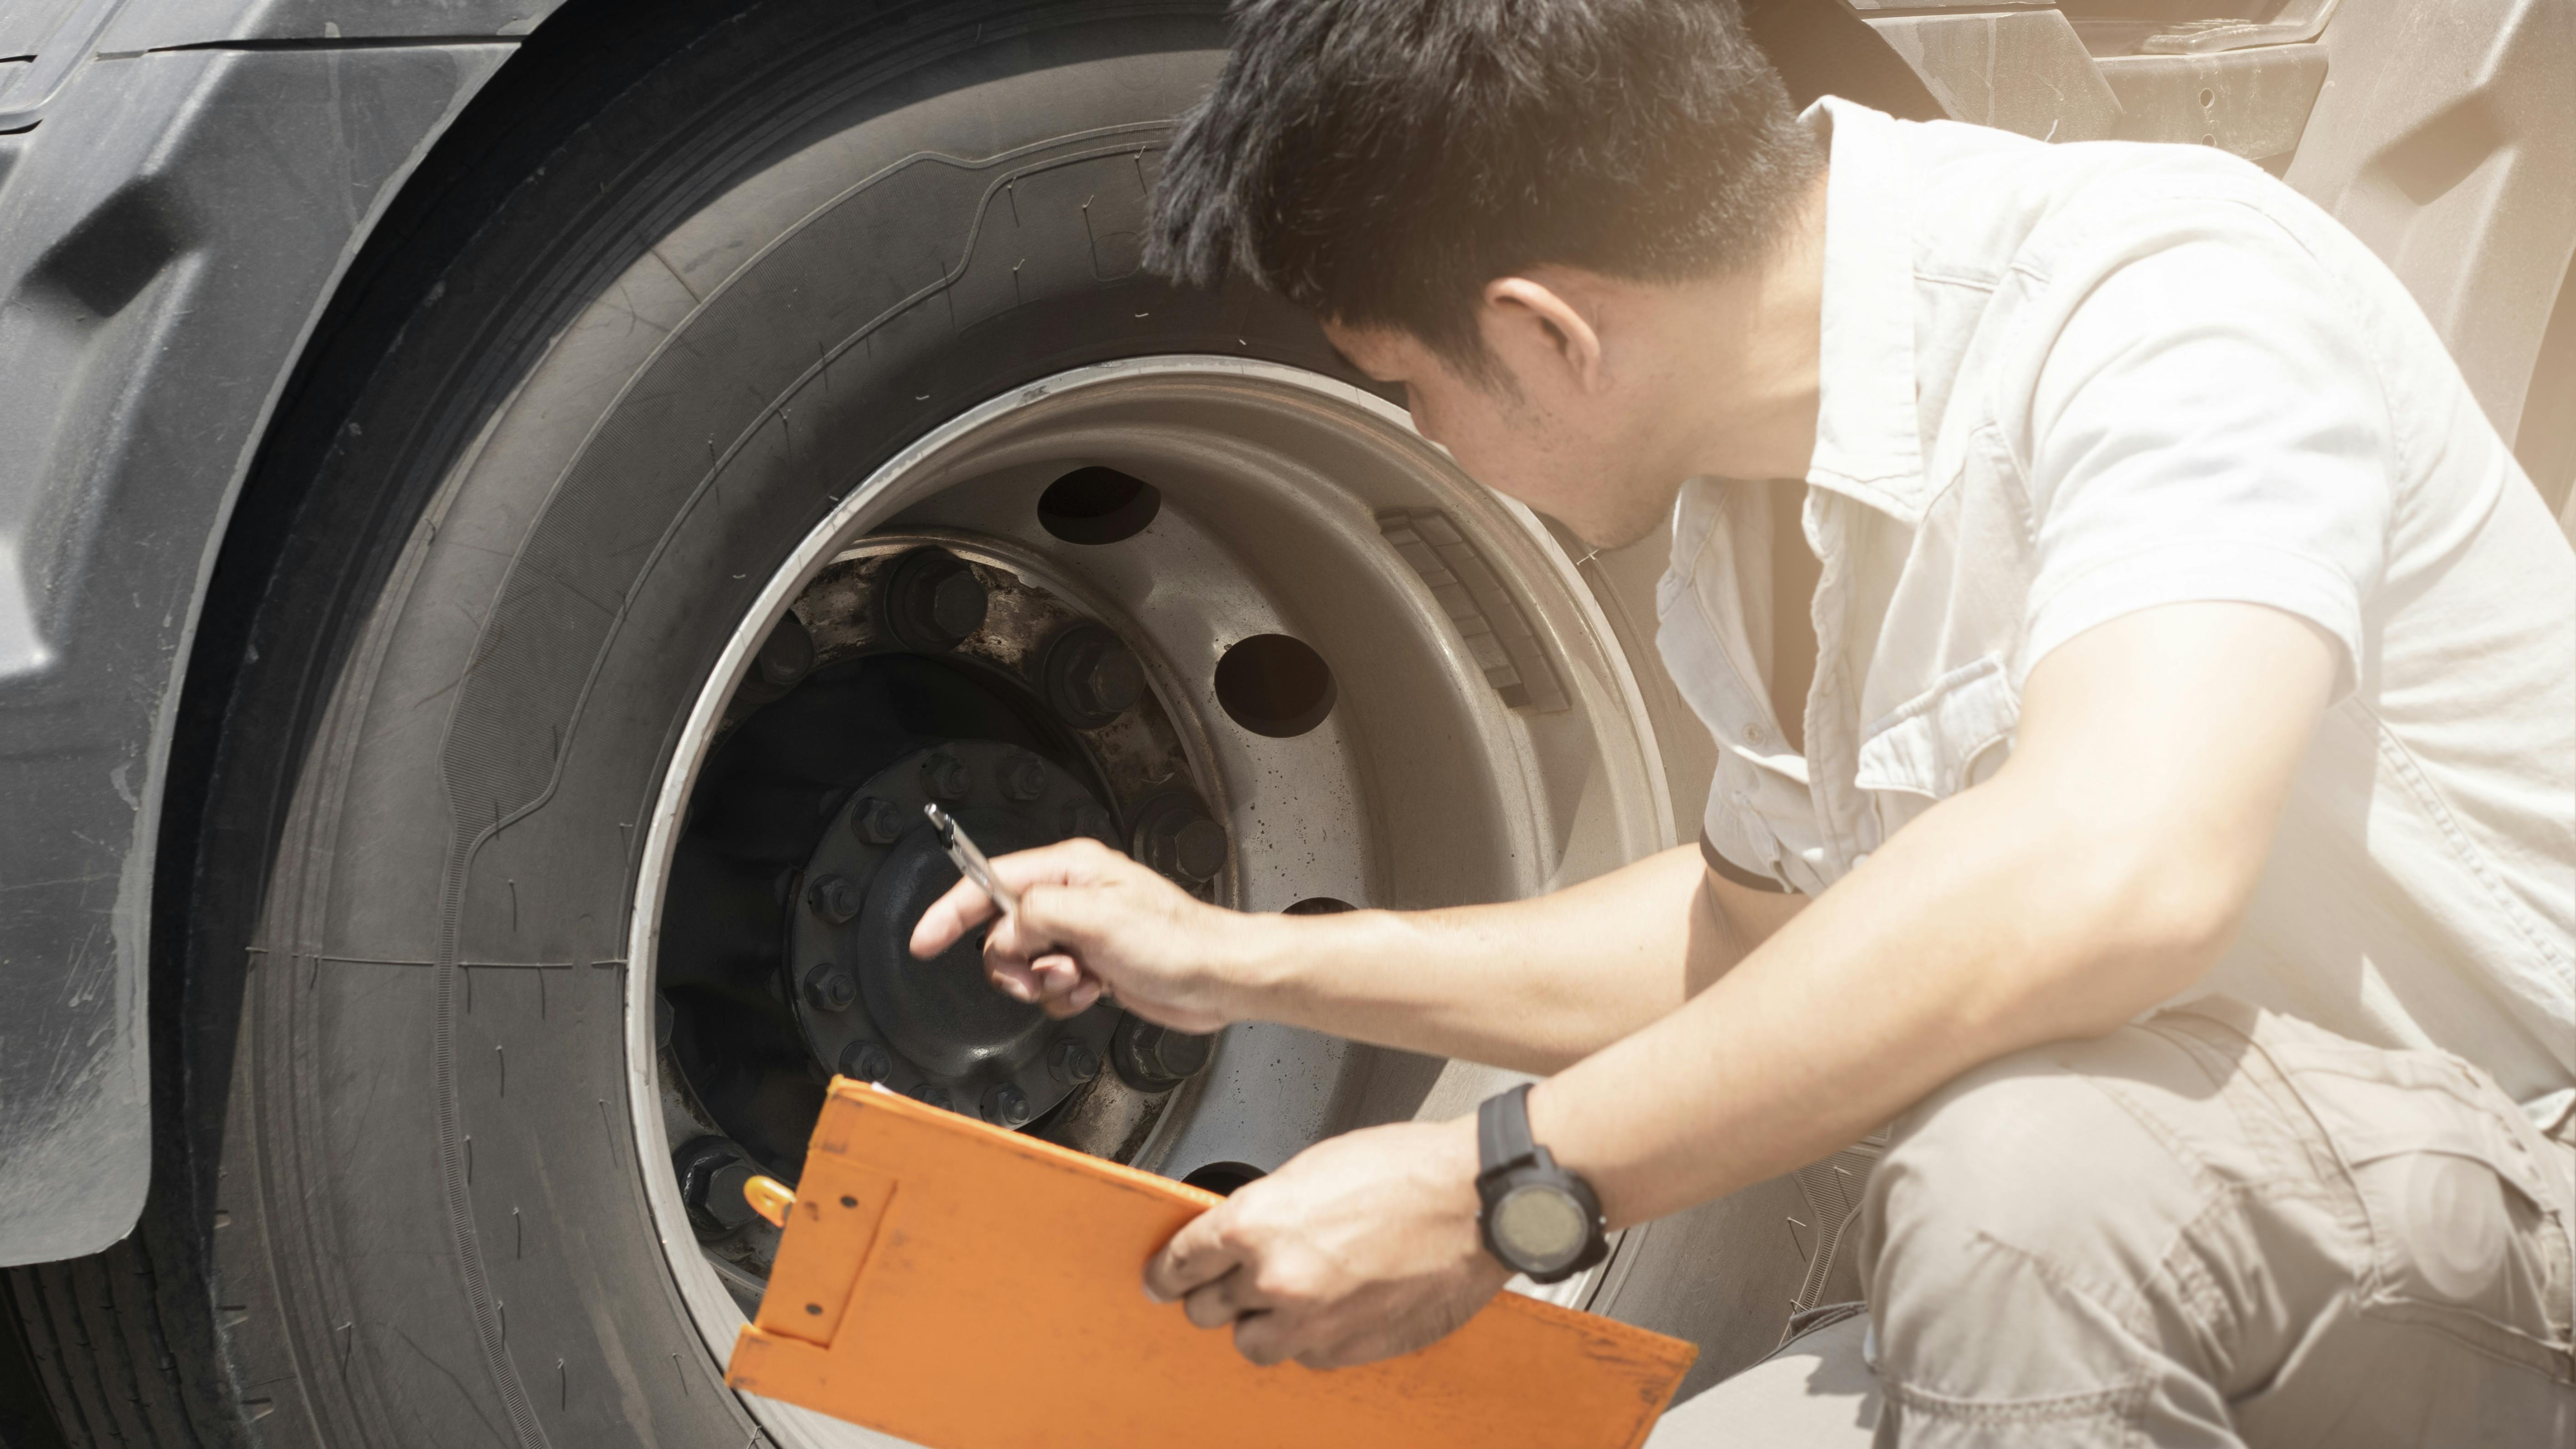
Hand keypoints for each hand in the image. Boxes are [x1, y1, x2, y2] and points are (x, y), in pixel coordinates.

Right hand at [908, 836, 1260, 1031]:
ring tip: (1082, 978)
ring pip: (1023, 964)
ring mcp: (1080, 933)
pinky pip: (1049, 986)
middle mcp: (1071, 897)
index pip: (989, 882)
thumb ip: (1037, 914)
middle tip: (1051, 968)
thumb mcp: (1098, 918)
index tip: (924, 940)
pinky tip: (1096, 990)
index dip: (950, 912)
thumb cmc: (1178, 941)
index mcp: (1070, 869)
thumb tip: (1006, 930)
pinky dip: (1065, 996)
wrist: (1218, 978)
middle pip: (1001, 931)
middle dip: (1016, 961)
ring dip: (1045, 983)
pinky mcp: (1090, 965)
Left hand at [1143, 1117, 1509, 1368]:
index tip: (1161, 1279)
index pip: (1181, 1263)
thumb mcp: (1313, 1168)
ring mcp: (1312, 1322)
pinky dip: (1309, 1337)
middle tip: (1233, 1281)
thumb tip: (1242, 1234)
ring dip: (1261, 1323)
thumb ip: (1267, 1210)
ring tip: (1287, 1297)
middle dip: (1216, 1294)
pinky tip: (1333, 1306)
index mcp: (1256, 1224)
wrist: (1475, 1202)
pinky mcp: (1349, 1350)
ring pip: (1252, 1344)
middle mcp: (1275, 1279)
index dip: (1166, 1273)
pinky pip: (1306, 1356)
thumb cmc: (1406, 1171)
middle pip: (1206, 1310)